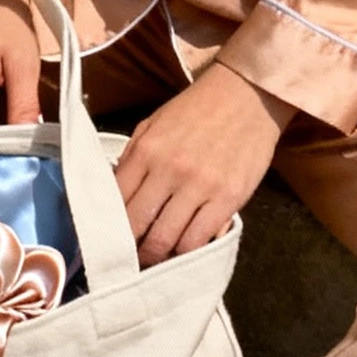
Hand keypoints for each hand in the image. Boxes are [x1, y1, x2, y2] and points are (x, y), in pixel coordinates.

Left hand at [114, 64, 290, 263]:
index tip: (110, 243)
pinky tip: (186, 249)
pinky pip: (203, 239)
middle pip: (140, 229)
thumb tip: (114, 200)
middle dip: (132, 252)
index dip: (109, 231)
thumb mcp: (151, 125)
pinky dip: (191, 251)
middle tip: (133, 261)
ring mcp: (202, 186)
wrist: (246, 95)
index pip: (116, 205)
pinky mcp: (230, 197)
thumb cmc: (195, 110)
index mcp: (146, 151)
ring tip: (159, 258)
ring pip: (170, 242)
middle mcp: (170, 170)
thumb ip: (132, 161)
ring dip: (161, 256)